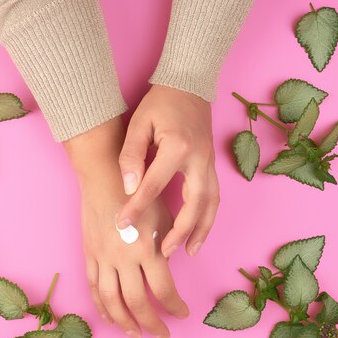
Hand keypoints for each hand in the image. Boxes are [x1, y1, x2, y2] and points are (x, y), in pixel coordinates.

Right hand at [64, 118, 188, 337]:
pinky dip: (102, 306)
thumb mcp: (163, 217)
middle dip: (152, 324)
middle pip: (137, 302)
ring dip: (124, 322)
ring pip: (111, 300)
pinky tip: (111, 318)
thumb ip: (166, 248)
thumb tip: (166, 271)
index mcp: (148, 248)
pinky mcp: (90, 254)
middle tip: (162, 336)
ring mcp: (103, 257)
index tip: (183, 314)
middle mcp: (124, 257)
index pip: (164, 290)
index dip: (175, 307)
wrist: (105, 175)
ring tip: (135, 335)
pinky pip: (94, 287)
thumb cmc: (140, 192)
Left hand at [117, 85, 219, 257]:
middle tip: (165, 252)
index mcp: (178, 147)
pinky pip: (215, 197)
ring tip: (187, 251)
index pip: (153, 186)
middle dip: (179, 231)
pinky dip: (208, 218)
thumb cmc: (160, 104)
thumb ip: (131, 156)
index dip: (136, 208)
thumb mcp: (138, 124)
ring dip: (201, 231)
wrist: (188, 85)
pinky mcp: (212, 165)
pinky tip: (198, 232)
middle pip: (194, 204)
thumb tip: (129, 188)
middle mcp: (199, 159)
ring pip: (212, 204)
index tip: (122, 225)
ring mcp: (210, 163)